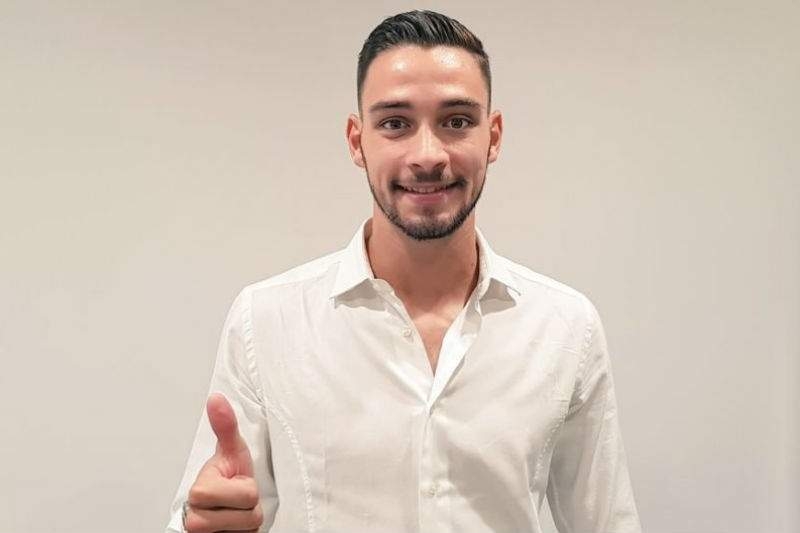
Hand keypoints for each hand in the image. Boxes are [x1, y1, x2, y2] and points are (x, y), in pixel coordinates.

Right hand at [183, 393, 263, 532]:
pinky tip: (233, 527)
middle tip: (237, 501)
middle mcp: (195, 520)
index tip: (234, 483)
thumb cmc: (229, 478)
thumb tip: (216, 399)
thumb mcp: (233, 450)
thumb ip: (226, 426)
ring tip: (235, 513)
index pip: (247, 495)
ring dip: (246, 524)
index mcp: (199, 492)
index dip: (247, 490)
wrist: (223, 509)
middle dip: (249, 509)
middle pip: (249, 517)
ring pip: (247, 531)